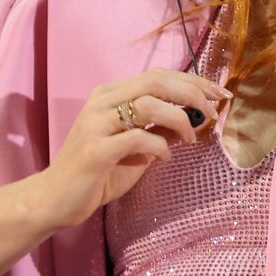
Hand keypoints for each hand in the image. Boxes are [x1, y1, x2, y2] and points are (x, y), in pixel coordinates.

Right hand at [37, 69, 230, 228]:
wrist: (55, 200)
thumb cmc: (98, 174)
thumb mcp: (138, 148)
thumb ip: (162, 129)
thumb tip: (197, 117)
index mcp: (111, 96)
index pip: (159, 75)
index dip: (194, 81)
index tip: (220, 94)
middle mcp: (102, 102)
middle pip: (156, 81)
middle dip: (192, 93)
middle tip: (213, 111)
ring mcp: (96, 124)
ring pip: (148, 103)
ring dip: (179, 119)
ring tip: (191, 139)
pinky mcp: (95, 150)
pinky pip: (137, 137)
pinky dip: (159, 145)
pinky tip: (165, 157)